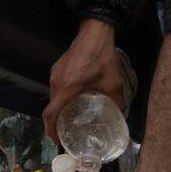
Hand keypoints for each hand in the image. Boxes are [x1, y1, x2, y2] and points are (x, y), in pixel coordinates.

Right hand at [42, 19, 123, 143]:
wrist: (95, 32)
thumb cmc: (102, 58)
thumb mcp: (113, 83)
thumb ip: (116, 102)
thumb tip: (120, 115)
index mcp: (66, 89)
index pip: (50, 114)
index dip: (51, 130)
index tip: (57, 140)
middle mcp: (56, 82)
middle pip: (51, 106)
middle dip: (56, 121)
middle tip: (67, 131)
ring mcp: (55, 73)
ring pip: (53, 96)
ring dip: (59, 108)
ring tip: (71, 117)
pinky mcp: (58, 67)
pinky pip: (57, 86)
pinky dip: (62, 97)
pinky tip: (75, 98)